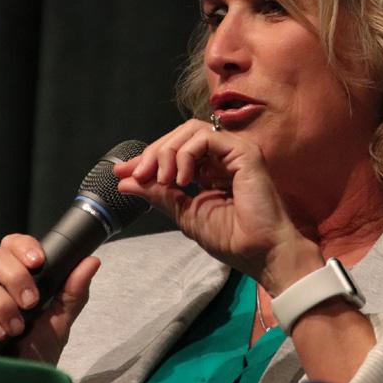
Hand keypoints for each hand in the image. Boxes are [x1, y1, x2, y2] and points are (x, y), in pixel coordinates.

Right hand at [0, 233, 99, 362]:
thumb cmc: (36, 351)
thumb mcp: (60, 320)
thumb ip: (74, 291)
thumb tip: (91, 261)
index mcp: (14, 278)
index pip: (12, 246)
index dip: (23, 246)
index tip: (39, 261)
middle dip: (16, 277)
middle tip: (32, 302)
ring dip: (2, 304)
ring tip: (16, 328)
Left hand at [115, 119, 322, 294]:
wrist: (260, 252)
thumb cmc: (233, 238)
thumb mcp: (185, 213)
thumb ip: (159, 194)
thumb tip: (126, 182)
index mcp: (211, 169)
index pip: (175, 150)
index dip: (147, 157)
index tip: (122, 172)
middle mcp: (223, 156)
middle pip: (181, 135)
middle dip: (153, 152)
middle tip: (138, 174)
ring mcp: (235, 151)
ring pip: (192, 130)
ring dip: (168, 151)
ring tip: (163, 179)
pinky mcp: (244, 151)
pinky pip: (207, 137)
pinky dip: (186, 153)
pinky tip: (182, 178)